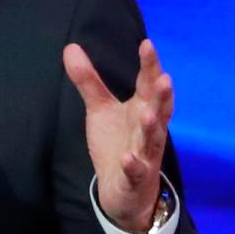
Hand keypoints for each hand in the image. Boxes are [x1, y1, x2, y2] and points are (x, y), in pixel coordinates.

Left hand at [62, 38, 173, 233]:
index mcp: (142, 109)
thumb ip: (89, 80)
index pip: (148, 85)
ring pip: (151, 140)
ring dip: (151, 128)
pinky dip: (133, 165)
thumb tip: (70, 47)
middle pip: (158, 110)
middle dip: (161, 95)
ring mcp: (144, 154)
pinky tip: (128, 157)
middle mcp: (148, 129)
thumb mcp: (100, 109)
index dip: (150, 66)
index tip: (147, 44)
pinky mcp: (135, 177)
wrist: (126, 189)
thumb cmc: (118, 142)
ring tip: (148, 115)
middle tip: (164, 78)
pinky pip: (136, 170)